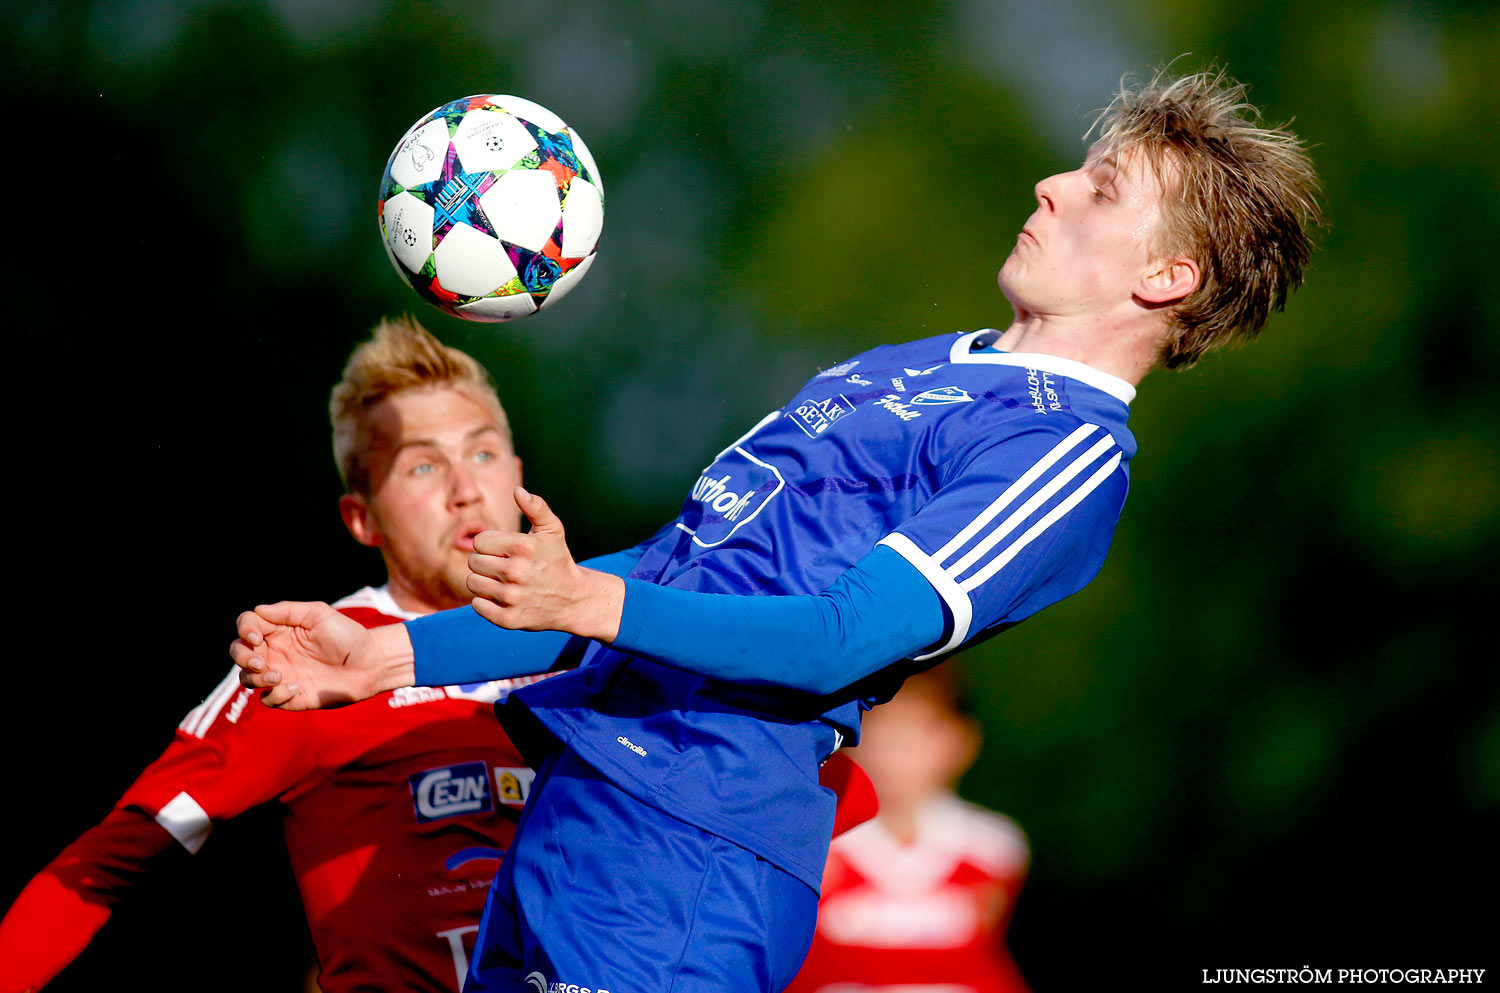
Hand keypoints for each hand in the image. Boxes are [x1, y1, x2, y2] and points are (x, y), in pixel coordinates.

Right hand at [231, 601, 387, 709]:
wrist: (370, 663)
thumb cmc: (347, 635)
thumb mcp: (319, 614)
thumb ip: (288, 611)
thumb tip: (257, 611)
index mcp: (279, 629)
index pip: (248, 625)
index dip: (245, 629)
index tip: (256, 637)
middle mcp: (275, 651)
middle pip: (239, 652)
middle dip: (242, 656)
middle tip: (261, 661)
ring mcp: (281, 674)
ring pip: (247, 678)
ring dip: (255, 677)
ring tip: (278, 675)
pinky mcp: (290, 696)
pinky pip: (268, 699)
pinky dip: (276, 694)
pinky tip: (296, 687)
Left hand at [467, 487, 623, 641]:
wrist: (574, 599)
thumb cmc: (558, 560)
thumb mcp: (553, 530)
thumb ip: (536, 507)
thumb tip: (518, 491)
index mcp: (523, 547)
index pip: (479, 541)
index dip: (490, 545)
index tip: (505, 551)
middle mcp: (516, 572)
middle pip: (473, 562)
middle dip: (485, 562)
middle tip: (504, 567)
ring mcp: (512, 597)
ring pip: (472, 583)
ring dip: (483, 582)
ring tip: (502, 582)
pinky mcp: (508, 619)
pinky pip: (477, 606)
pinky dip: (485, 602)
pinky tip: (502, 598)